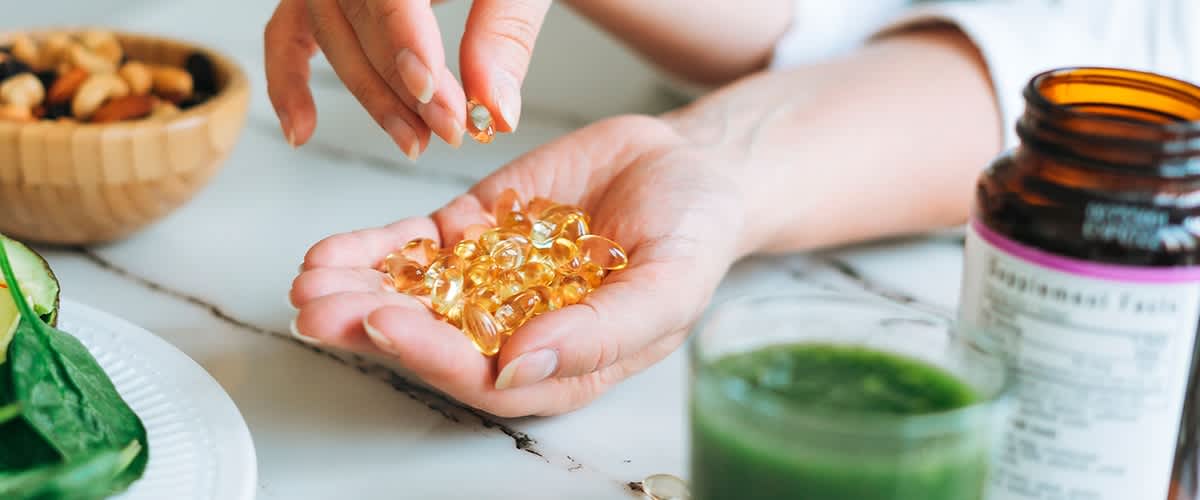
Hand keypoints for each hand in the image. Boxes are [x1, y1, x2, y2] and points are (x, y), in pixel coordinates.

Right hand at [264, 0, 550, 157]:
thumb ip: (507, 34)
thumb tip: (495, 113)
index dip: (403, 44)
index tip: (432, 94)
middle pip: (358, 18)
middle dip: (402, 85)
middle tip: (449, 130)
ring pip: (330, 35)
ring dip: (370, 97)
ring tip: (416, 142)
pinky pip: (289, 31)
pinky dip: (289, 80)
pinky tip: (302, 131)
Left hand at [287, 115, 755, 416]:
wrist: (688, 167)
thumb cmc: (694, 236)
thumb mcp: (668, 286)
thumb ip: (601, 332)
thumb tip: (522, 368)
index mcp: (561, 363)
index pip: (485, 376)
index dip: (432, 356)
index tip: (386, 325)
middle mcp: (517, 330)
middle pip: (433, 340)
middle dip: (371, 327)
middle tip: (321, 311)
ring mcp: (491, 280)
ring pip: (413, 295)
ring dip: (357, 292)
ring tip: (310, 283)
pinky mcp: (475, 233)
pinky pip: (416, 247)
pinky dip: (373, 249)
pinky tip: (331, 254)